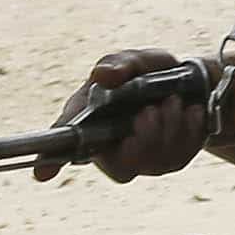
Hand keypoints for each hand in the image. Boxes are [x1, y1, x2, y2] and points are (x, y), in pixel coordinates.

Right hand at [48, 48, 216, 181]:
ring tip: (172, 101)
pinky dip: (188, 130)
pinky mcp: (170, 162)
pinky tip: (190, 111)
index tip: (42, 173)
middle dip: (142, 137)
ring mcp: (141, 159)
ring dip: (168, 127)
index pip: (62, 147)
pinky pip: (180, 157)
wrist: (192, 84)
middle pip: (120, 165)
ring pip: (153, 162)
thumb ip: (120, 65)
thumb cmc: (149, 73)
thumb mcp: (136, 61)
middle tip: (150, 110)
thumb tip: (103, 75)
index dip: (51, 162)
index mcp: (88, 121)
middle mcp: (111, 147)